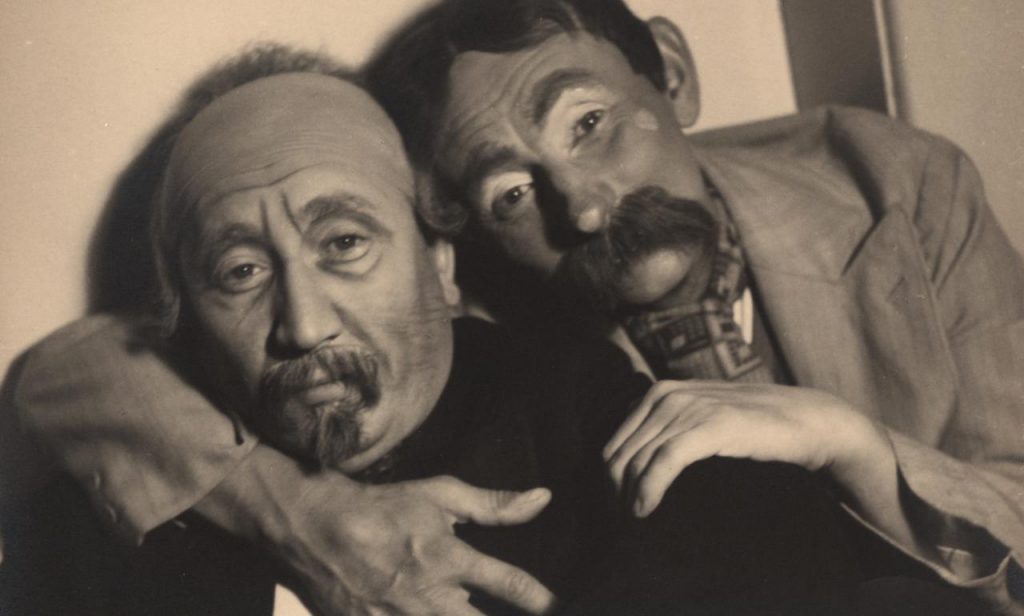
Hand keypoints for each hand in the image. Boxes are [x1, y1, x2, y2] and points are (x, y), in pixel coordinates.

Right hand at [275, 474, 556, 615]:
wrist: (311, 526)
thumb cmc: (381, 506)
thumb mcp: (439, 494)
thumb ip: (493, 504)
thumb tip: (543, 497)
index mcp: (448, 558)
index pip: (511, 586)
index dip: (542, 602)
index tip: (562, 607)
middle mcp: (428, 597)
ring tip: (466, 613)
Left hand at [603, 380, 891, 517]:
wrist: (802, 420)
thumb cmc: (749, 427)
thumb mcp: (699, 421)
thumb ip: (667, 431)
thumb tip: (629, 468)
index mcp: (658, 393)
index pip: (614, 442)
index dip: (609, 480)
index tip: (617, 508)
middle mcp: (666, 395)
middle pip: (620, 453)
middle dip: (614, 491)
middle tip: (624, 520)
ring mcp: (688, 407)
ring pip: (638, 458)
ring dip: (628, 494)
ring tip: (635, 519)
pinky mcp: (710, 424)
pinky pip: (664, 459)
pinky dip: (649, 487)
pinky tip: (645, 508)